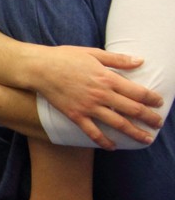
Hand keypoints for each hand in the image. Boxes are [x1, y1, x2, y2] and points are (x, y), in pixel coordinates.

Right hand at [27, 44, 162, 149]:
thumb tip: (140, 61)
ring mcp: (88, 107)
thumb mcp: (92, 53)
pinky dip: (104, 141)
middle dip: (149, 118)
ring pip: (118, 124)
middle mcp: (101, 94)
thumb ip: (117, 59)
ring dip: (135, 133)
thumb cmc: (64, 57)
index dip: (152, 99)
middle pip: (133, 110)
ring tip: (146, 139)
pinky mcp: (75, 115)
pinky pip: (93, 132)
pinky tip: (113, 146)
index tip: (159, 103)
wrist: (38, 68)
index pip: (137, 92)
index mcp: (107, 78)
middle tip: (158, 123)